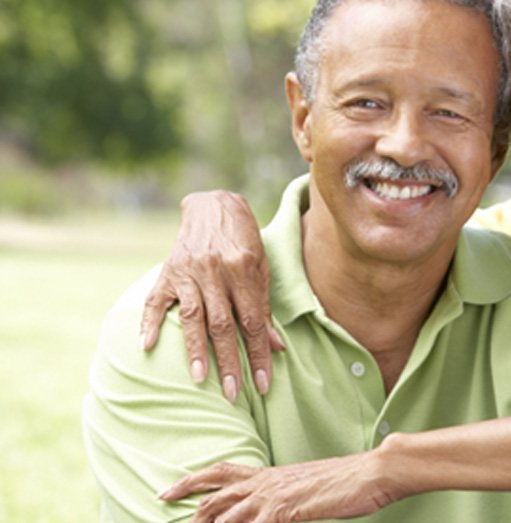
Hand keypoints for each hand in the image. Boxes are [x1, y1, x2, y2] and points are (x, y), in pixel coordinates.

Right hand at [139, 190, 283, 400]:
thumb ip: (264, 308)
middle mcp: (216, 272)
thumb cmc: (244, 241)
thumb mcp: (262, 269)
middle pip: (223, 324)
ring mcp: (189, 272)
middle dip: (229, 362)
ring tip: (200, 379)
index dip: (258, 355)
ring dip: (195, 350)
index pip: (253, 322)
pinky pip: (155, 300)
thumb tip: (275, 348)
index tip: (262, 384)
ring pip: (192, 317)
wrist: (214, 205)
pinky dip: (149, 323)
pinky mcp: (167, 271)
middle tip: (233, 394)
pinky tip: (146, 347)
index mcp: (244, 271)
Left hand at [160, 454, 399, 522]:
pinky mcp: (286, 509)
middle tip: (162, 505)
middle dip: (187, 504)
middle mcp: (268, 482)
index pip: (224, 474)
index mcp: (273, 474)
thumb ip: (290, 498)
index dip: (193, 481)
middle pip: (216, 493)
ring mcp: (275, 495)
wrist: (374, 471)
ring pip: (226, 513)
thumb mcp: (311, 488)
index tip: (169, 490)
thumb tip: (280, 509)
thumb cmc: (350, 480)